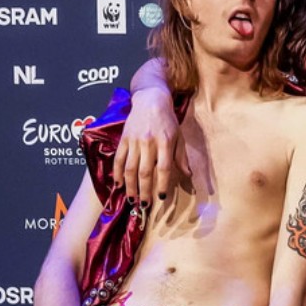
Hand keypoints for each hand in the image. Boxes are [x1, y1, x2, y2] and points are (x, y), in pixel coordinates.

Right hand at [112, 88, 189, 205]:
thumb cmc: (168, 120)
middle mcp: (149, 142)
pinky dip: (117, 173)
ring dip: (130, 186)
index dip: (162, 184)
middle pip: (145, 172)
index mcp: (166, 142)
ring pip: (129, 168)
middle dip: (144, 191)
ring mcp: (134, 141)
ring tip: (131, 199)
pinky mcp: (123, 138)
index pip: (164, 167)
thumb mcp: (179, 136)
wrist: (151, 100)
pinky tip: (117, 184)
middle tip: (144, 206)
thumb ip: (181, 156)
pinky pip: (118, 159)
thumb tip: (188, 175)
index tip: (161, 198)